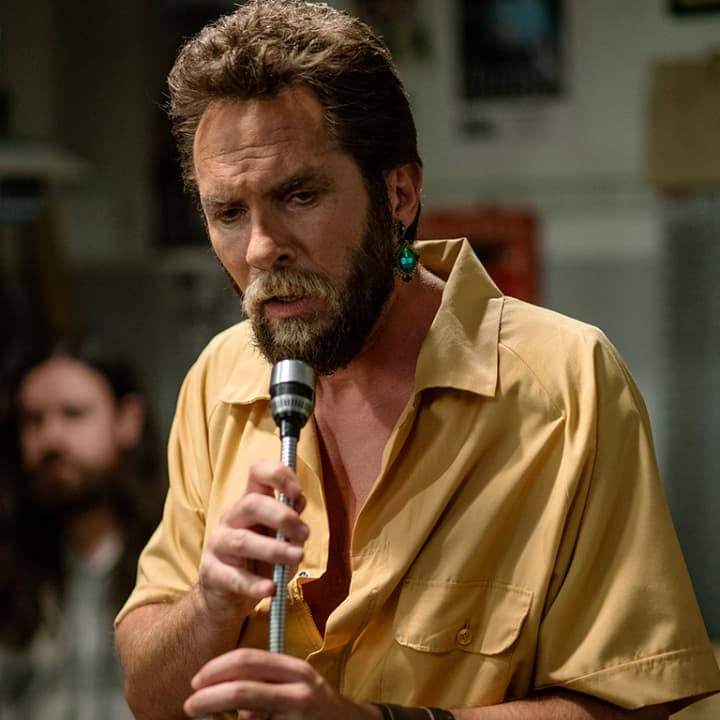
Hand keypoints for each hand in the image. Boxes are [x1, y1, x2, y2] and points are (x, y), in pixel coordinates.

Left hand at [183, 647, 378, 719]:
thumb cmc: (313, 706)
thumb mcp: (294, 683)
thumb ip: (263, 679)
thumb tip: (216, 687)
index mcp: (295, 670)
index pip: (248, 660)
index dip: (216, 668)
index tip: (196, 680)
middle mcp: (298, 692)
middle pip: (241, 690)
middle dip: (207, 697)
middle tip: (189, 704)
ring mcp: (296, 719)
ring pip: (246, 719)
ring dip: (220, 719)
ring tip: (205, 718)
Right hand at [196, 458, 308, 624]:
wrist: (228, 596)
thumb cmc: (260, 561)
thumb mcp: (280, 538)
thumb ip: (291, 519)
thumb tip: (299, 500)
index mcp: (250, 502)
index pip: (257, 472)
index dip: (278, 475)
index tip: (297, 492)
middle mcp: (232, 517)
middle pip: (252, 504)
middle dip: (283, 517)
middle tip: (304, 534)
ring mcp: (218, 544)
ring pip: (243, 541)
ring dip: (275, 549)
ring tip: (297, 558)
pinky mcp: (212, 573)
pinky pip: (234, 577)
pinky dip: (255, 584)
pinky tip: (271, 588)